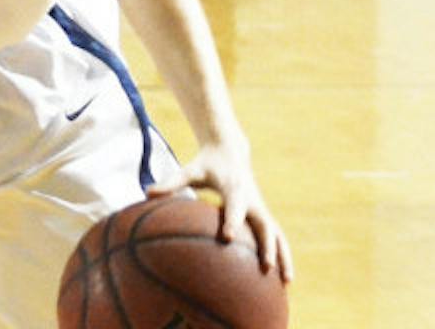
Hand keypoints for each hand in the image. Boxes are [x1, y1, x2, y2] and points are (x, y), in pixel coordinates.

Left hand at [147, 138, 293, 282]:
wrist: (231, 152)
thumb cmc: (206, 164)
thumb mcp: (189, 171)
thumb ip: (171, 182)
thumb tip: (147, 192)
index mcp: (234, 189)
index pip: (235, 206)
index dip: (233, 220)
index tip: (228, 237)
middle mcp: (252, 200)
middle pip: (265, 225)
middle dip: (267, 245)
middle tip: (266, 267)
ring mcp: (261, 208)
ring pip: (277, 234)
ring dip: (284, 256)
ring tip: (286, 282)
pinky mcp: (263, 215)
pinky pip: (276, 237)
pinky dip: (282, 255)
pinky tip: (283, 278)